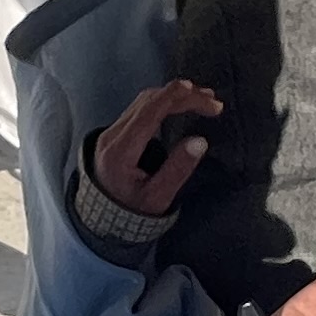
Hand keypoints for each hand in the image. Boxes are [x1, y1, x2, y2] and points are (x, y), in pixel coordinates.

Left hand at [92, 78, 222, 221]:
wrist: (103, 219)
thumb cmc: (132, 211)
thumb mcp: (157, 198)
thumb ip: (177, 170)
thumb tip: (200, 141)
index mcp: (120, 151)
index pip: (149, 113)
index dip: (175, 98)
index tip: (203, 96)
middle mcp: (112, 136)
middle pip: (147, 101)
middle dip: (182, 95)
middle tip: (212, 101)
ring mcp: (111, 132)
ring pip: (143, 101)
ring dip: (172, 96)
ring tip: (201, 98)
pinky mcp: (114, 132)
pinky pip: (139, 108)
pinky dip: (162, 102)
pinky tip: (179, 104)